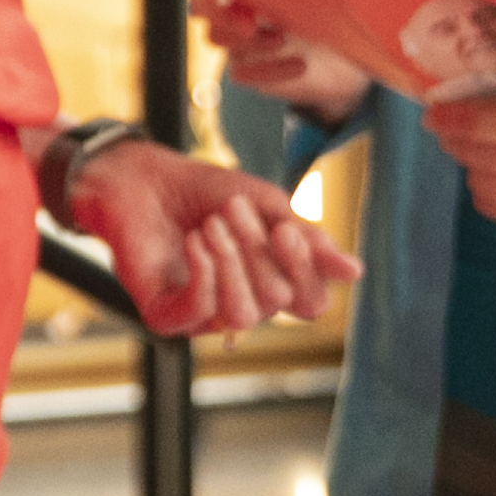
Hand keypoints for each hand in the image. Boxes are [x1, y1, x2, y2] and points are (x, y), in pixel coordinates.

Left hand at [65, 140, 355, 337]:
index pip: (312, 302)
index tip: (287, 230)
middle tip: (234, 209)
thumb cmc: (205, 193)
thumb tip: (353, 272)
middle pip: (279, 301)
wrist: (142, 179)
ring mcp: (204, 316)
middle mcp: (243, 305)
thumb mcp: (266, 207)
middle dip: (259, 250)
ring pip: (243, 314)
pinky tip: (194, 240)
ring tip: (212, 225)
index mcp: (273, 284)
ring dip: (232, 264)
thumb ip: (306, 239)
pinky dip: (203, 273)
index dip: (307, 271)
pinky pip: (198, 312)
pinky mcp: (165, 316)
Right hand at [200, 0, 380, 118]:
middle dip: (223, 14)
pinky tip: (300, 65)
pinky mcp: (249, 72)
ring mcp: (239, 42)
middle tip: (252, 24)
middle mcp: (238, 10)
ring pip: (215, 38)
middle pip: (201, 9)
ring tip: (284, 39)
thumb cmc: (334, 14)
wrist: (348, 59)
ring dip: (247, 38)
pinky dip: (269, 70)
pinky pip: (239, 73)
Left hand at [428, 86, 495, 239]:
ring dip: (472, 164)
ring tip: (483, 149)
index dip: (450, 116)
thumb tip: (472, 88)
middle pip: (475, 153)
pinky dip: (488, 188)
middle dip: (455, 138)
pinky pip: (493, 206)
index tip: (433, 112)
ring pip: (479, 182)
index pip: (484, 121)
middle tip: (450, 126)